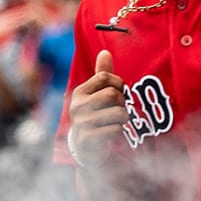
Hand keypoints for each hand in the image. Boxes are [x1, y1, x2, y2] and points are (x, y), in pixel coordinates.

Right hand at [67, 50, 127, 166]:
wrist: (84, 147)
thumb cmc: (94, 116)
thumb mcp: (96, 94)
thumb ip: (102, 75)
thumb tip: (105, 52)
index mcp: (79, 92)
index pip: (106, 77)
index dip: (119, 84)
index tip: (118, 94)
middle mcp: (77, 106)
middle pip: (114, 94)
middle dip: (123, 103)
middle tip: (117, 110)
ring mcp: (81, 123)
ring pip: (119, 113)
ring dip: (123, 119)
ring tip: (114, 122)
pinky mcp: (88, 139)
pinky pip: (116, 130)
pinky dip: (118, 132)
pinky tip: (109, 134)